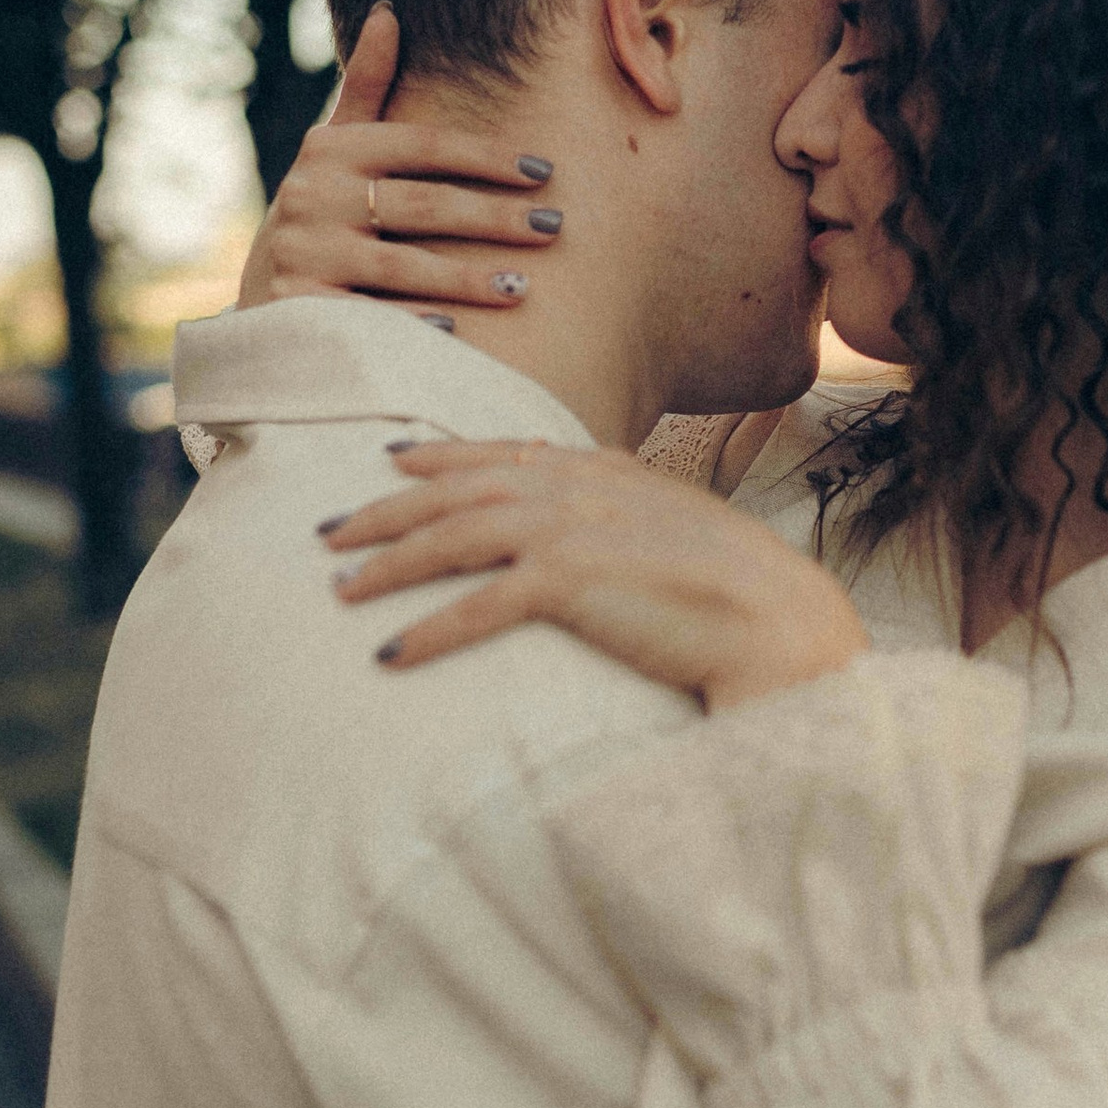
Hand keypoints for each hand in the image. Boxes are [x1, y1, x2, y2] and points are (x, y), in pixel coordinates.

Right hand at [236, 6, 564, 317]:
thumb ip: (365, 90)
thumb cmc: (317, 222)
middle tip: (555, 226)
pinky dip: (416, 324)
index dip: (485, 157)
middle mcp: (310, 198)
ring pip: (402, 266)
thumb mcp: (332, 154)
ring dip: (469, 278)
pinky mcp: (296, 310)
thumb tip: (388, 12)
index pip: (421, 145)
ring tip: (524, 286)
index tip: (543, 170)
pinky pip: (370, 318)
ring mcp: (301, 255)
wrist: (255, 311)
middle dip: (495, 217)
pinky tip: (462, 332)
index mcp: (328, 152)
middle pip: (422, 205)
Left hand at [323, 437, 872, 709]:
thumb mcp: (677, 527)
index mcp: (604, 470)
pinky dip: (428, 630)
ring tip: (342, 591)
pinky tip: (391, 654)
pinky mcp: (570, 582)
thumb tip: (594, 517)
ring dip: (389, 563)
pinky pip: (478, 606)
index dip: (441, 457)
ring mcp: (572, 529)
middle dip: (385, 508)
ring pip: (453, 536)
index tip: (391, 462)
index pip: (502, 453)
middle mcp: (579, 487)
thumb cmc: (740, 590)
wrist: (779, 619)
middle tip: (328, 530)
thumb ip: (628, 510)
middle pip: (457, 489)